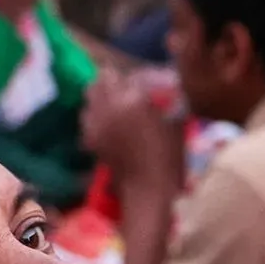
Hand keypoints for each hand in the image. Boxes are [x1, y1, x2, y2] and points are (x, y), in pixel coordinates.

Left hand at [81, 69, 184, 190]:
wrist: (147, 188)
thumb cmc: (169, 157)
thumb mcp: (177, 124)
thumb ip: (171, 102)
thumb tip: (170, 90)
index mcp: (134, 98)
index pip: (134, 76)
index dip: (145, 79)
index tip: (153, 85)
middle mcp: (110, 104)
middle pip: (103, 77)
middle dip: (115, 81)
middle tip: (128, 89)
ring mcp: (96, 120)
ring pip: (90, 94)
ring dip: (102, 95)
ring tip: (115, 104)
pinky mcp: (89, 137)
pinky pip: (87, 116)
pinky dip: (95, 114)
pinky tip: (108, 123)